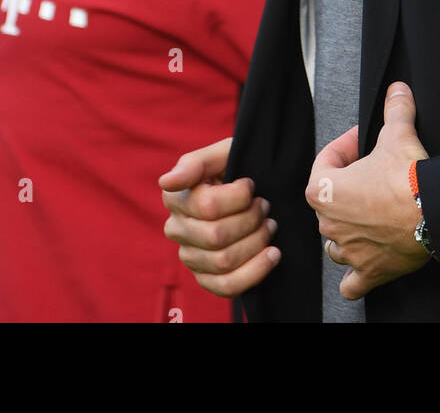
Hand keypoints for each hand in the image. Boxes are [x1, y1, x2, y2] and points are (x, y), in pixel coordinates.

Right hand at [159, 137, 279, 297]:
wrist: (254, 190)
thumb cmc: (237, 167)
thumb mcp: (223, 153)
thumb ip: (196, 163)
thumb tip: (167, 182)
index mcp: (176, 197)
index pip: (209, 206)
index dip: (239, 197)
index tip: (251, 185)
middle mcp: (176, 229)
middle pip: (217, 236)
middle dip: (251, 219)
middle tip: (265, 206)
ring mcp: (189, 256)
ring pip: (224, 261)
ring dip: (256, 241)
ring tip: (270, 225)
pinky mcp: (206, 278)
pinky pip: (227, 286)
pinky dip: (255, 271)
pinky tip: (272, 253)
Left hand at [305, 81, 429, 300]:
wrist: (434, 211)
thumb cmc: (407, 177)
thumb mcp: (398, 133)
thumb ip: (395, 108)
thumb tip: (398, 90)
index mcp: (324, 190)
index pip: (324, 163)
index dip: (344, 147)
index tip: (361, 141)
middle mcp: (329, 224)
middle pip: (328, 204)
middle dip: (347, 188)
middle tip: (371, 174)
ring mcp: (349, 250)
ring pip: (335, 243)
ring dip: (345, 231)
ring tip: (365, 217)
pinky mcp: (370, 272)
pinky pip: (351, 284)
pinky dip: (354, 278)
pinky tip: (360, 269)